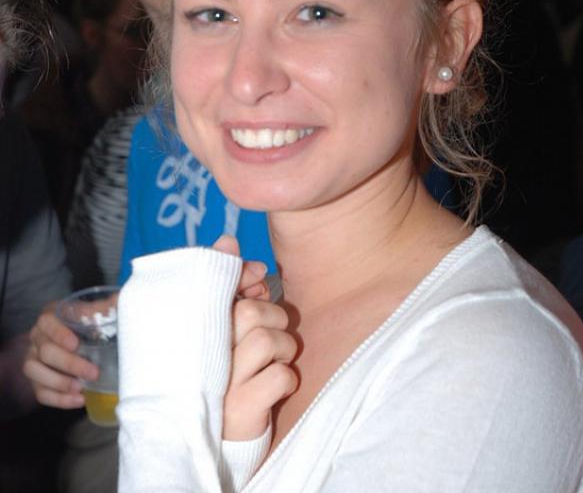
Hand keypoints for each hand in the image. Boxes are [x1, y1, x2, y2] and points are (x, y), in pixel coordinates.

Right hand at [23, 303, 97, 408]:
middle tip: (93, 372)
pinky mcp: (37, 379)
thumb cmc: (93, 322)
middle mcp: (37, 337)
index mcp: (51, 316)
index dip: (59, 334)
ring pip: (35, 372)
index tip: (76, 344)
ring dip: (59, 383)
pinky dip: (58, 399)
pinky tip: (78, 400)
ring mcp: (33, 359)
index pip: (47, 322)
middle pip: (45, 352)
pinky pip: (39, 392)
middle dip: (69, 364)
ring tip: (81, 388)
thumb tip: (119, 301)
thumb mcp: (100, 311)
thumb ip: (107, 307)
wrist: (87, 338)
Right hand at [212, 236, 297, 440]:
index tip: (258, 282)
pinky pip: (281, 376)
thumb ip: (227, 284)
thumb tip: (227, 239)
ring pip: (269, 340)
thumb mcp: (223, 329)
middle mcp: (203, 354)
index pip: (220, 286)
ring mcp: (220, 382)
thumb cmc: (223, 373)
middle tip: (271, 334)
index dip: (245, 277)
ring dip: (284, 350)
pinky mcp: (240, 410)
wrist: (211, 442)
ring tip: (273, 363)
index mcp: (196, 329)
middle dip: (274, 317)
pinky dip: (287, 380)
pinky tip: (275, 389)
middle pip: (251, 311)